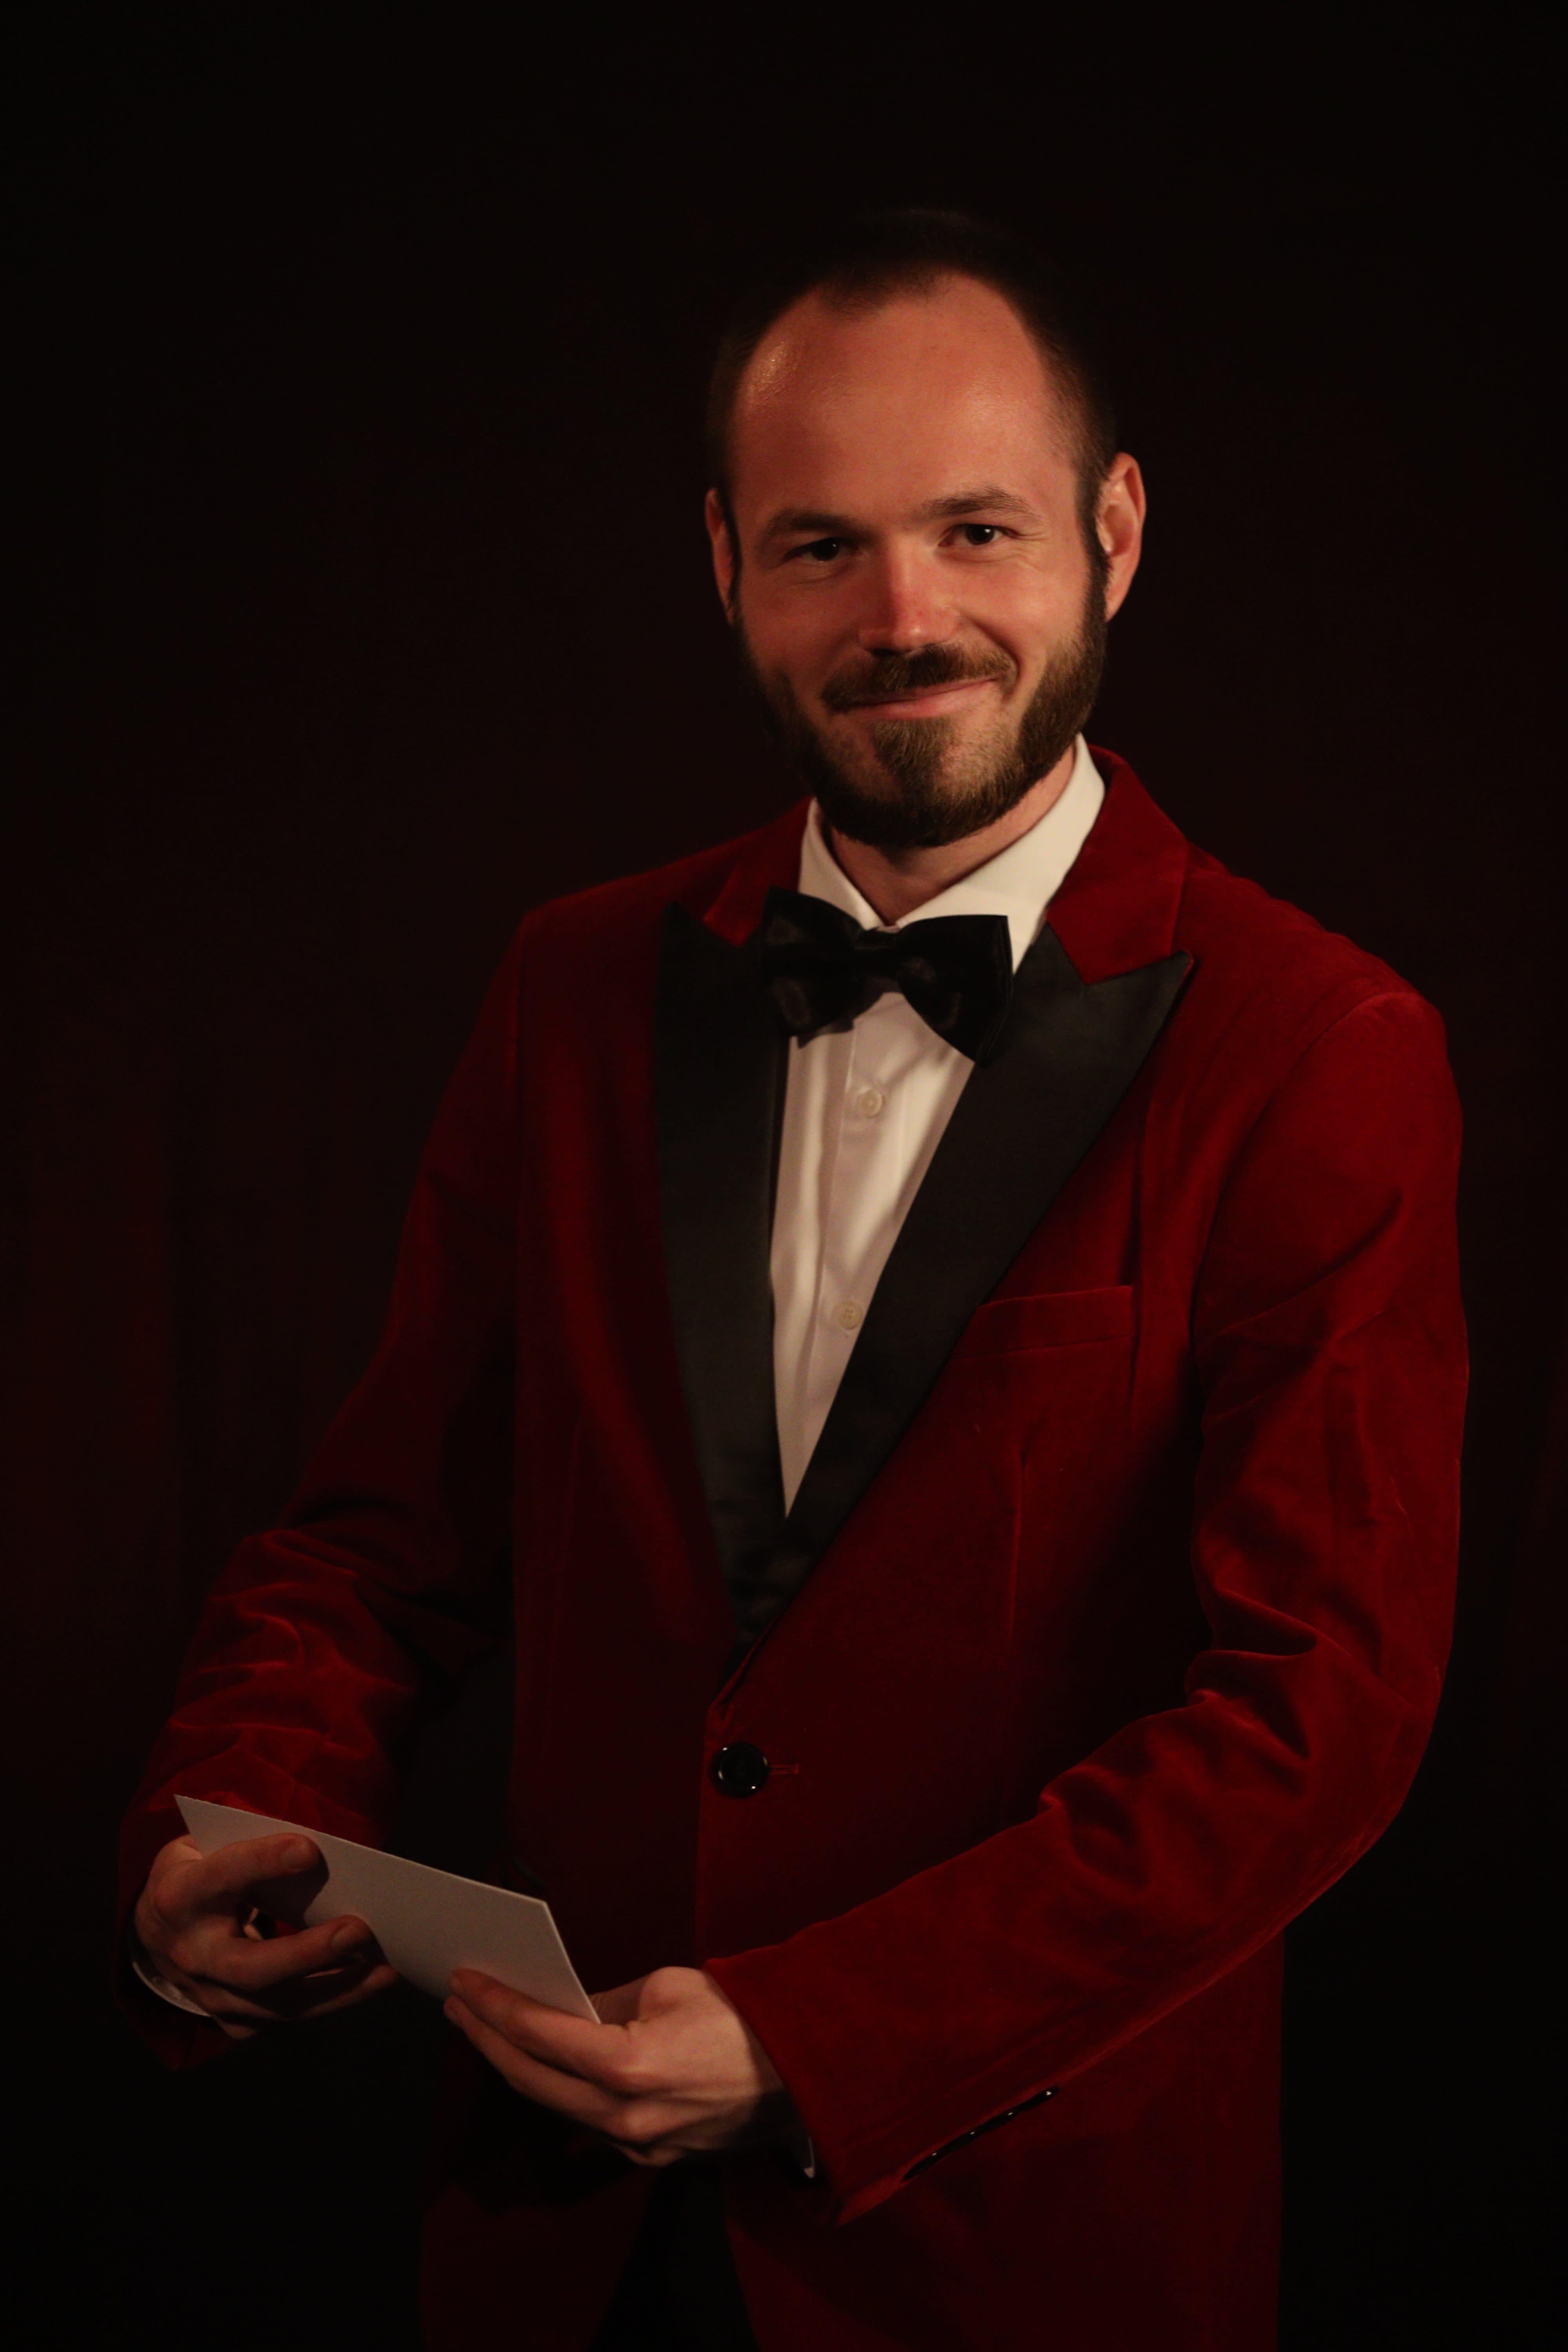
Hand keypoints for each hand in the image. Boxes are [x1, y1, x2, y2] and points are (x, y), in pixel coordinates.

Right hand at [132, 1832, 396, 2038]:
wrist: (157, 1929)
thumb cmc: (200, 1872)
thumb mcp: (210, 1844)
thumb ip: (254, 1843)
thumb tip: (321, 1852)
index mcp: (180, 1896)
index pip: (224, 1877)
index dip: (264, 1862)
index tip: (311, 1850)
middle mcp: (191, 1955)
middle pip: (251, 1966)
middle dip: (308, 1953)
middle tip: (359, 1930)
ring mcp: (209, 1996)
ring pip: (278, 2005)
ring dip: (338, 1987)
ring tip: (386, 1968)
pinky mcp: (233, 2021)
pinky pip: (288, 2017)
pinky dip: (334, 2001)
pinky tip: (371, 1982)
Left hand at [444, 1964, 797, 2166]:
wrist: (806, 2070)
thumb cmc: (742, 2015)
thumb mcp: (669, 1985)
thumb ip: (606, 2002)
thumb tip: (565, 2007)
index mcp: (630, 2065)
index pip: (540, 2035)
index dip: (497, 2006)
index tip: (465, 1984)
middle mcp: (626, 2115)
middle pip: (533, 2079)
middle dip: (489, 2038)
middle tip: (460, 2005)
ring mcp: (639, 2143)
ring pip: (558, 2105)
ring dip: (519, 2065)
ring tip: (490, 2028)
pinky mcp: (653, 2155)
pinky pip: (592, 2122)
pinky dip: (562, 2090)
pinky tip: (545, 2063)